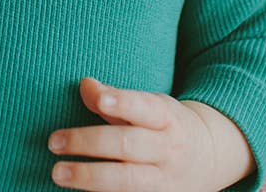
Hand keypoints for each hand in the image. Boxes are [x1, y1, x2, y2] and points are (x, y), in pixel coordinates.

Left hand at [47, 76, 218, 190]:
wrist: (212, 157)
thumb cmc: (166, 123)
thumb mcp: (149, 103)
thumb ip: (114, 96)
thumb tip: (85, 85)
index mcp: (167, 118)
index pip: (144, 108)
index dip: (122, 103)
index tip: (99, 100)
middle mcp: (168, 150)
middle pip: (128, 146)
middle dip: (89, 143)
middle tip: (53, 142)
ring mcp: (166, 182)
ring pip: (127, 181)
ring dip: (90, 177)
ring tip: (58, 172)